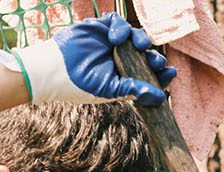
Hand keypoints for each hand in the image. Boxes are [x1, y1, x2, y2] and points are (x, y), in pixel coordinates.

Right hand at [1, 14, 175, 106]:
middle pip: (145, 54)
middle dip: (154, 57)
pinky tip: (115, 37)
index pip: (148, 73)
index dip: (161, 73)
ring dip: (141, 40)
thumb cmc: (80, 84)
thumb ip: (135, 90)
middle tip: (157, 61)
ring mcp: (111, 43)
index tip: (170, 72)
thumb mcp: (110, 90)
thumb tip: (162, 97)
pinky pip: (117, 22)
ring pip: (135, 36)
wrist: (53, 69)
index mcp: (125, 76)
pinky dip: (121, 27)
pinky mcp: (100, 27)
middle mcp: (121, 59)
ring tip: (139, 45)